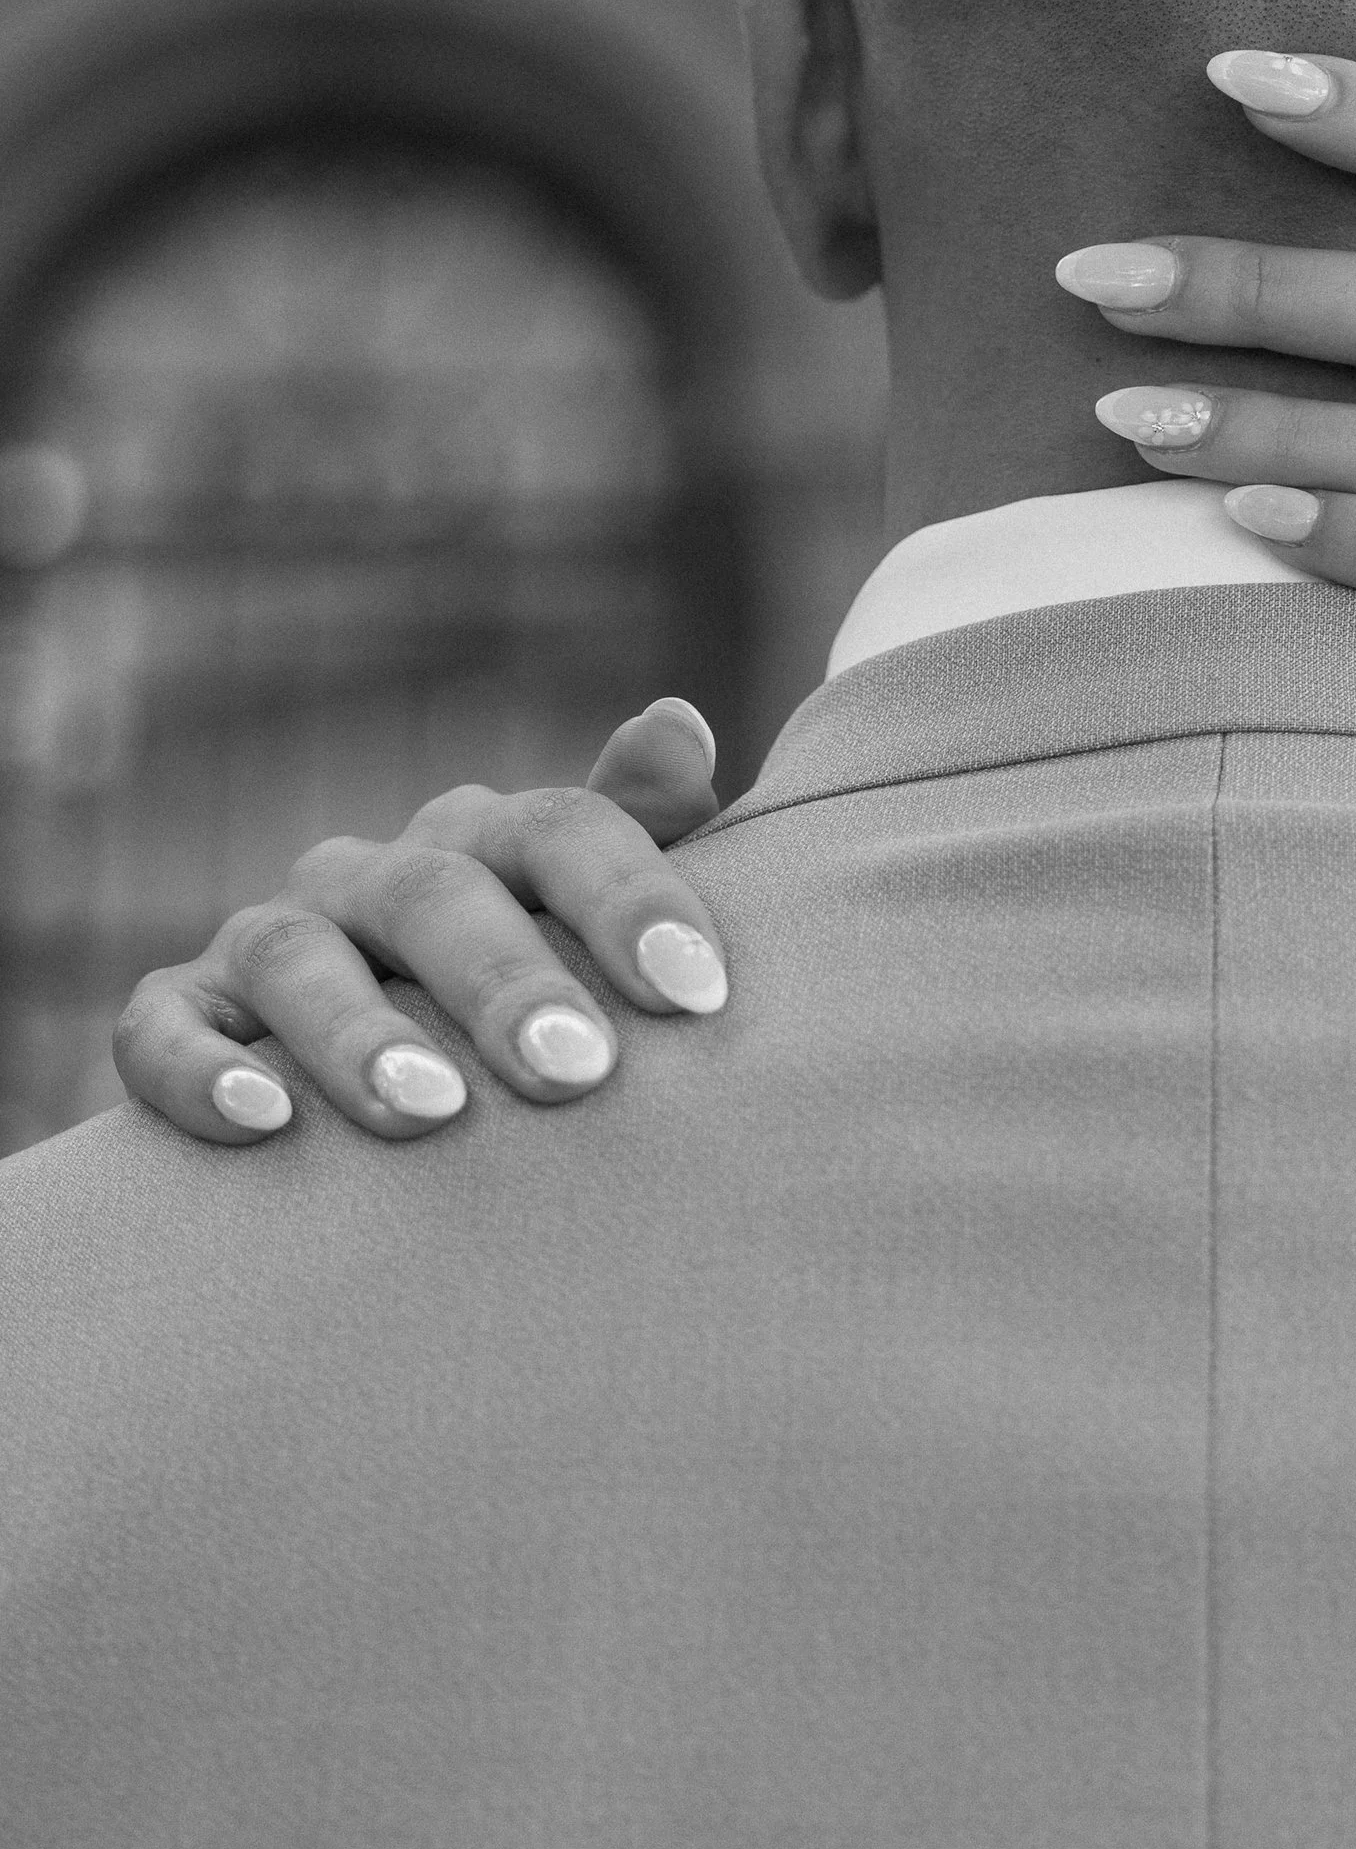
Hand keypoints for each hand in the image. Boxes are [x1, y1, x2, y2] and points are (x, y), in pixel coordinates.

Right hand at [114, 697, 729, 1145]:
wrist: (388, 1073)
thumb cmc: (534, 998)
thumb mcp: (595, 921)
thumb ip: (648, 832)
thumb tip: (680, 725)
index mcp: (487, 839)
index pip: (560, 830)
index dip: (631, 899)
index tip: (698, 992)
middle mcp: (375, 875)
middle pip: (434, 895)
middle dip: (506, 982)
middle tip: (576, 1072)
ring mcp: (271, 938)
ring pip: (296, 959)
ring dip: (360, 1036)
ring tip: (430, 1114)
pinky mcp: (183, 1010)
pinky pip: (164, 1026)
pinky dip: (203, 1071)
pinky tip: (262, 1124)